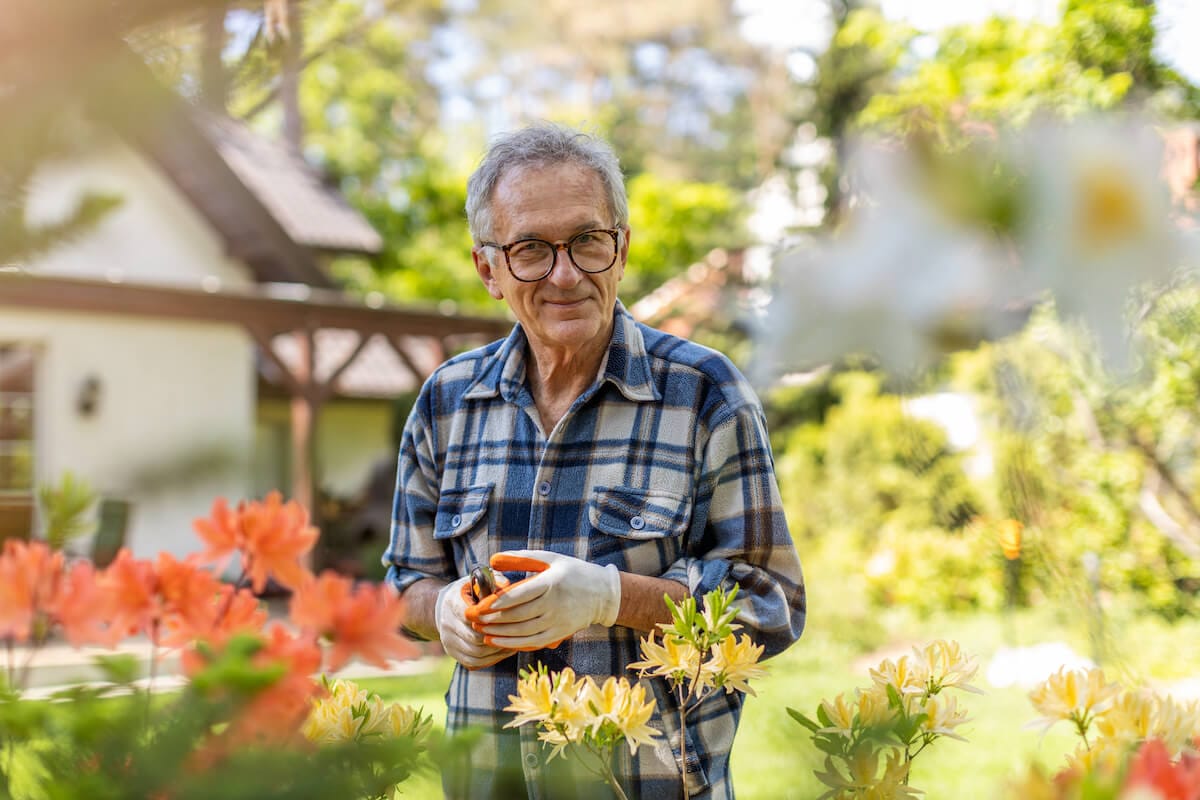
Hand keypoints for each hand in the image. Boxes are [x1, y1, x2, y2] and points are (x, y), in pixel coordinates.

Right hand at [434, 576, 512, 668]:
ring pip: (475, 652)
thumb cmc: (468, 592)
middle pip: (475, 637)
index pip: (472, 616)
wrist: (443, 607)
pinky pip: (473, 662)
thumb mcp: (478, 581)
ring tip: (513, 643)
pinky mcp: (452, 652)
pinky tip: (502, 651)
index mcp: (453, 602)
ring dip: (496, 650)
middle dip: (497, 637)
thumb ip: (494, 583)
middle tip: (517, 635)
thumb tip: (512, 589)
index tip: (509, 618)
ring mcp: (448, 640)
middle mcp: (447, 622)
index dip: (492, 619)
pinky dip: (490, 659)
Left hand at [467, 550, 620, 650]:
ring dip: (497, 633)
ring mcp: (557, 622)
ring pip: (521, 632)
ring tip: (478, 630)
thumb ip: (520, 557)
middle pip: (517, 615)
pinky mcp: (558, 634)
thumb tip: (492, 560)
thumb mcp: (549, 558)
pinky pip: (531, 642)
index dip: (496, 602)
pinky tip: (495, 641)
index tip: (477, 605)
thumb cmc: (572, 572)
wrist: (602, 595)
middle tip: (471, 619)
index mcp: (551, 583)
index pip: (518, 595)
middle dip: (491, 619)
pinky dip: (511, 644)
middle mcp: (554, 605)